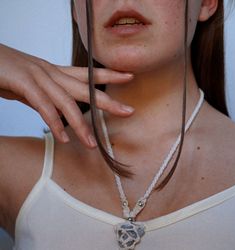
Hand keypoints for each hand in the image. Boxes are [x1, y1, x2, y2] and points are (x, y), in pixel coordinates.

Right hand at [0, 44, 133, 147]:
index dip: (110, 74)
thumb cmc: (9, 72)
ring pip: (67, 102)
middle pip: (86, 88)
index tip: (129, 76)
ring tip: (91, 144)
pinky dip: (54, 124)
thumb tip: (59, 114)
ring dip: (80, 125)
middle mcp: (52, 73)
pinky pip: (43, 106)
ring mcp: (39, 77)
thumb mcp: (34, 86)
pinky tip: (62, 139)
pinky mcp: (23, 82)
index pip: (88, 73)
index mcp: (56, 72)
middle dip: (108, 101)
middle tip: (128, 111)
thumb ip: (49, 99)